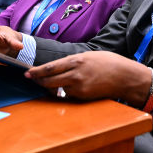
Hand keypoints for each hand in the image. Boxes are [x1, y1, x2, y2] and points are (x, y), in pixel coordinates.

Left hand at [26, 51, 151, 104]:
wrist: (125, 76)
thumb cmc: (109, 63)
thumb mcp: (89, 56)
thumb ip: (73, 61)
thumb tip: (59, 66)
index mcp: (76, 61)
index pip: (49, 68)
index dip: (36, 72)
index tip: (27, 73)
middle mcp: (75, 74)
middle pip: (49, 81)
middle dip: (39, 81)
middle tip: (32, 80)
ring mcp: (79, 87)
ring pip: (58, 89)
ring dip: (54, 88)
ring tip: (55, 83)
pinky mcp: (83, 97)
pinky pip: (69, 95)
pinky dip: (67, 92)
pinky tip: (73, 88)